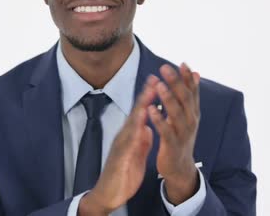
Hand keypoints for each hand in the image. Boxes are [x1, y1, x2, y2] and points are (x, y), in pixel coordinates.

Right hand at [78, 76, 156, 214]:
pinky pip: (128, 144)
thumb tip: (148, 126)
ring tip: (150, 93)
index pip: (142, 112)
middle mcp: (125, 136)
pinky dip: (135, 133)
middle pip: (136, 112)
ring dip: (140, 107)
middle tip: (155, 77)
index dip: (150, 97)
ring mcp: (121, 146)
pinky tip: (141, 124)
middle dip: (146, 95)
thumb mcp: (136, 152)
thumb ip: (141, 138)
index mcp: (132, 135)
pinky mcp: (120, 158)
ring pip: (132, 123)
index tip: (160, 80)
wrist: (109, 193)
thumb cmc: (123, 172)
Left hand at [147, 63, 200, 204]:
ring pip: (177, 113)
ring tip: (158, 84)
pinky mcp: (172, 145)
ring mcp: (183, 133)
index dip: (188, 78)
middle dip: (176, 82)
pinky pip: (166, 131)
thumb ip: (189, 94)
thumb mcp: (187, 114)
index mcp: (193, 112)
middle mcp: (191, 121)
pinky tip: (151, 109)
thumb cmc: (180, 136)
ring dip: (167, 98)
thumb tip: (195, 72)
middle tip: (165, 68)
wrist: (180, 167)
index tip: (182, 63)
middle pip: (185, 99)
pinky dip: (159, 120)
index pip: (192, 91)